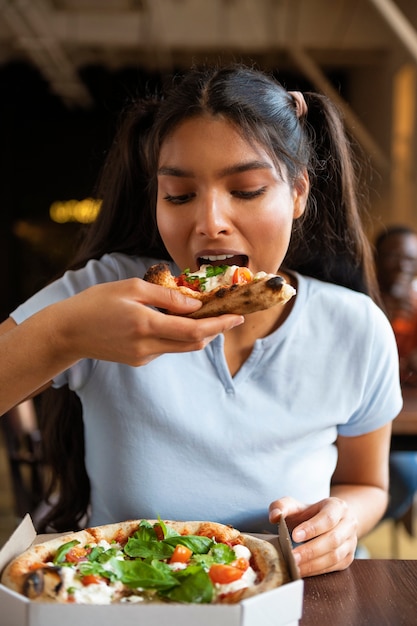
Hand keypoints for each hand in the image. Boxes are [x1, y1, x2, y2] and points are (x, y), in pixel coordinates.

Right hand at [57, 278, 244, 365]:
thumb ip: (166, 297)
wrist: (69, 331)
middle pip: (193, 343)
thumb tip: (195, 303)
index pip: (194, 331)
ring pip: (182, 347)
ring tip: (208, 314)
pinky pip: (167, 348)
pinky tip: (177, 320)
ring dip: (198, 333)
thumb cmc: (97, 303)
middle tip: (229, 314)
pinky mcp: (139, 360)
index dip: (219, 325)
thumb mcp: (132, 288)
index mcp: (146, 325)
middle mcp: (147, 346)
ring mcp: (143, 357)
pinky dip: (179, 335)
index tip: (237, 316)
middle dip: (215, 330)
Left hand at [269, 496, 357, 576]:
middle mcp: (348, 524)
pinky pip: (334, 567)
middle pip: (333, 539)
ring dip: (314, 563)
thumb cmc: (309, 513)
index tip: (295, 536)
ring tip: (295, 566)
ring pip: (335, 556)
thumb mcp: (295, 505)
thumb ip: (282, 506)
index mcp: (338, 507)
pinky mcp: (348, 558)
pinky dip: (318, 571)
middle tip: (292, 557)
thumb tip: (274, 516)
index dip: (312, 528)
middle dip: (311, 550)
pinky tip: (303, 571)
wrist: (330, 520)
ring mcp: (351, 542)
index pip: (328, 518)